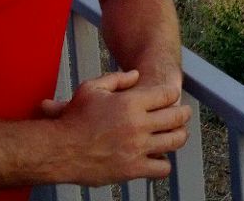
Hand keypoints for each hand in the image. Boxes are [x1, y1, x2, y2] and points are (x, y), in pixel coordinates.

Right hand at [41, 69, 191, 184]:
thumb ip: (117, 79)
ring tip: (179, 133)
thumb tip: (137, 74)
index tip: (172, 96)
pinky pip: (162, 167)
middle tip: (184, 113)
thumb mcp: (92, 88)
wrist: (59, 150)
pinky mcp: (133, 169)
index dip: (172, 94)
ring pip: (175, 141)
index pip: (167, 95)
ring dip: (180, 136)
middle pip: (177, 117)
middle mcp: (138, 125)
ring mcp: (137, 148)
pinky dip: (164, 162)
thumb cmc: (73, 119)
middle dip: (184, 113)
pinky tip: (159, 157)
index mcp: (131, 103)